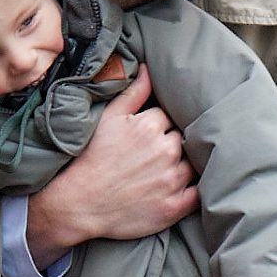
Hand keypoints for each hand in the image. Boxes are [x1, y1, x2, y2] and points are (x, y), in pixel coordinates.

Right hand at [24, 64, 197, 265]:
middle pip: (184, 139)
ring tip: (163, 172)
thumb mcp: (108, 119)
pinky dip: (196, 190)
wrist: (78, 204)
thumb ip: (134, 92)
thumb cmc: (91, 160)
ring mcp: (171, 180)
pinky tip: (183, 187)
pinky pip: (199, 194)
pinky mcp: (173, 207)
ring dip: (184, 165)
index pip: (171, 117)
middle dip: (173, 144)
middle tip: (154, 155)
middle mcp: (165, 151)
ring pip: (193, 164)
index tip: (150, 136)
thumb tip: (149, 69)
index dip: (161, 126)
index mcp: (151, 126)